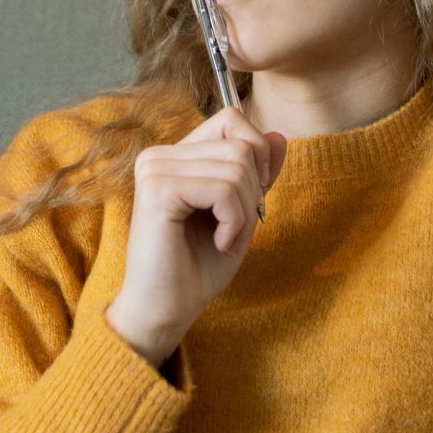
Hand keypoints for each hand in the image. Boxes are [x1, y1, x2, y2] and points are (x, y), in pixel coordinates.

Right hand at [106, 106, 287, 366]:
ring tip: (225, 239)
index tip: (249, 202)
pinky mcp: (157, 190)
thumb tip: (278, 136)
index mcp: (175, 155)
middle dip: (253, 192)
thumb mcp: (239, 213)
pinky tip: (220, 242)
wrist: (167, 310)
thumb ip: (256, 174)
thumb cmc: (197, 267)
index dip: (257, 157)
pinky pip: (222, 188)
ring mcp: (154, 169)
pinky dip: (234, 221)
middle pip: (241, 145)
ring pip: (236, 168)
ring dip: (244, 212)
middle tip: (235, 229)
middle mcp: (159, 155)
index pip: (232, 121)